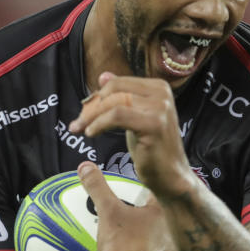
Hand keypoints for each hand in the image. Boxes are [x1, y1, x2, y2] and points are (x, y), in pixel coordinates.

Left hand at [69, 72, 195, 199]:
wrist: (171, 175)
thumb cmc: (152, 148)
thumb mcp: (134, 116)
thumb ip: (122, 96)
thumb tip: (103, 75)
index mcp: (159, 87)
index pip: (118, 82)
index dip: (97, 96)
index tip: (83, 111)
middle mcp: (162, 93)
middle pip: (114, 90)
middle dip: (91, 106)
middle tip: (78, 123)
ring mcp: (160, 108)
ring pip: (113, 103)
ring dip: (91, 116)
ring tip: (81, 129)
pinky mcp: (154, 124)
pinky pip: (117, 116)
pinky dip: (99, 123)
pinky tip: (91, 133)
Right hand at [78, 162, 185, 250]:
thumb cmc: (119, 244)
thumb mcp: (108, 212)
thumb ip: (98, 187)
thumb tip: (85, 165)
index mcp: (164, 210)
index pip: (172, 193)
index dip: (170, 188)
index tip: (168, 184)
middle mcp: (178, 228)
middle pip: (185, 216)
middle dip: (182, 213)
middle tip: (180, 209)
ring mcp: (182, 250)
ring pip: (190, 239)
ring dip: (186, 238)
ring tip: (185, 237)